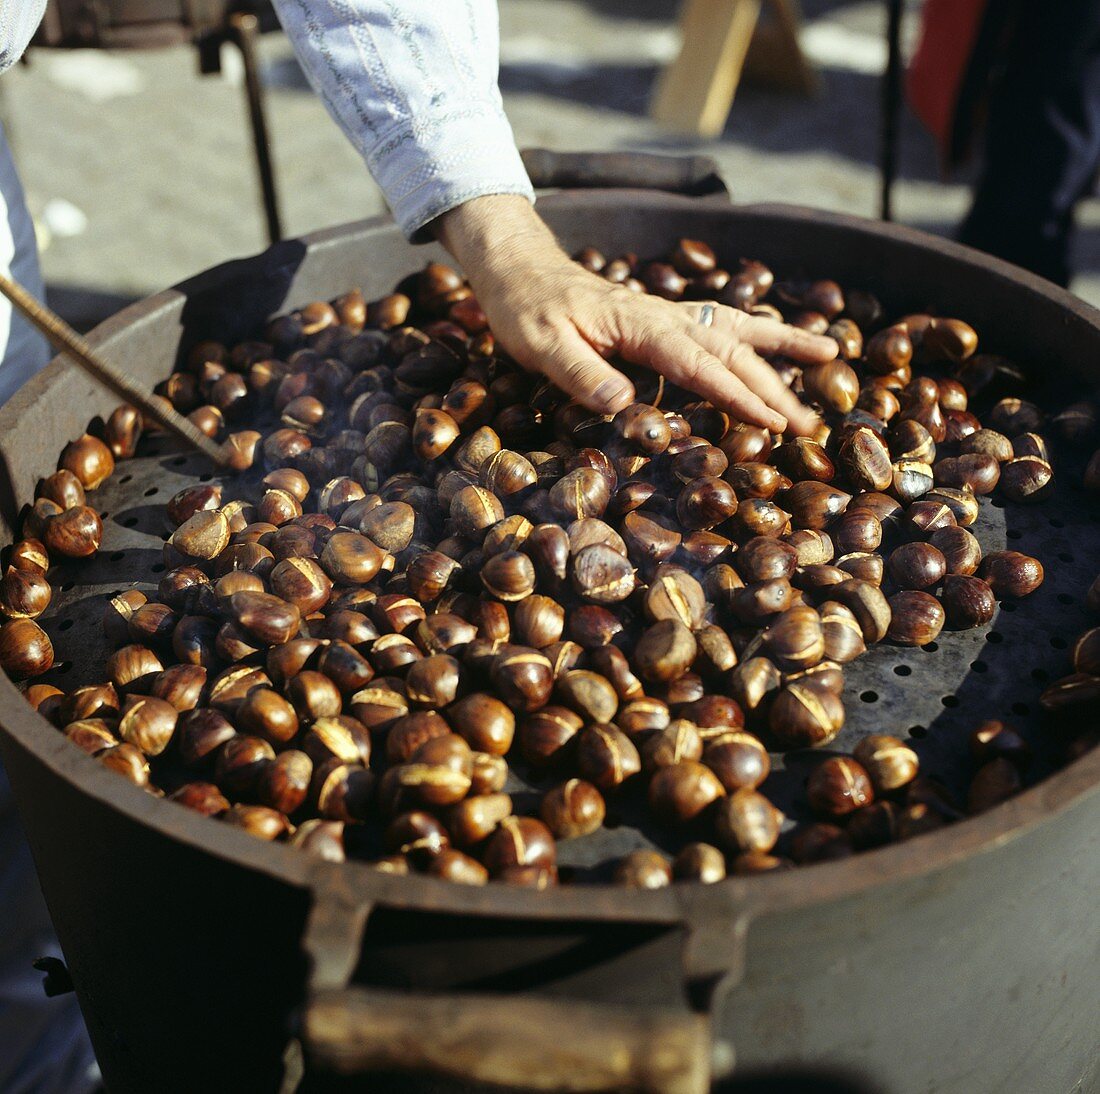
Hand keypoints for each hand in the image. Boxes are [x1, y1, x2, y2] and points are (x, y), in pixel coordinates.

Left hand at [435, 195, 837, 435]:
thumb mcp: (541, 346)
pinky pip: (719, 322)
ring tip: (830, 354)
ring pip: (736, 329)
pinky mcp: (662, 317)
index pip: (700, 365)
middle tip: (808, 423)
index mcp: (641, 327)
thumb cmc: (526, 310)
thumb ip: (582, 374)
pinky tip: (774, 341)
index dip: (738, 395)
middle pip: (731, 351)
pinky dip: (754, 330)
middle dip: (773, 387)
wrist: (519, 269)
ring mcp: (667, 314)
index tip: (772, 421)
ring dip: (781, 346)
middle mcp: (664, 317)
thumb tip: (623, 405)